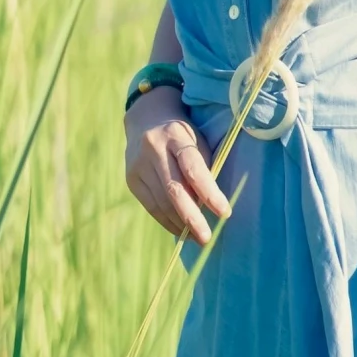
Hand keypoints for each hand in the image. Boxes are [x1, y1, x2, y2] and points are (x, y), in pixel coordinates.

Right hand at [124, 87, 230, 244]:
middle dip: (192, 217)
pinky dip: (168, 221)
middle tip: (207, 238)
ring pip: (161, 201)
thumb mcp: (197, 139)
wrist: (147, 119)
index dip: (209, 192)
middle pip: (174, 189)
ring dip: (181, 223)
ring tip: (198, 237)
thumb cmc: (184, 134)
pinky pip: (151, 206)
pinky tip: (181, 230)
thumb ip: (203, 167)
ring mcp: (138, 164)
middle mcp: (153, 148)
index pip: (193, 166)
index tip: (224, 212)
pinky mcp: (131, 179)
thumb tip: (211, 207)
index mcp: (176, 134)